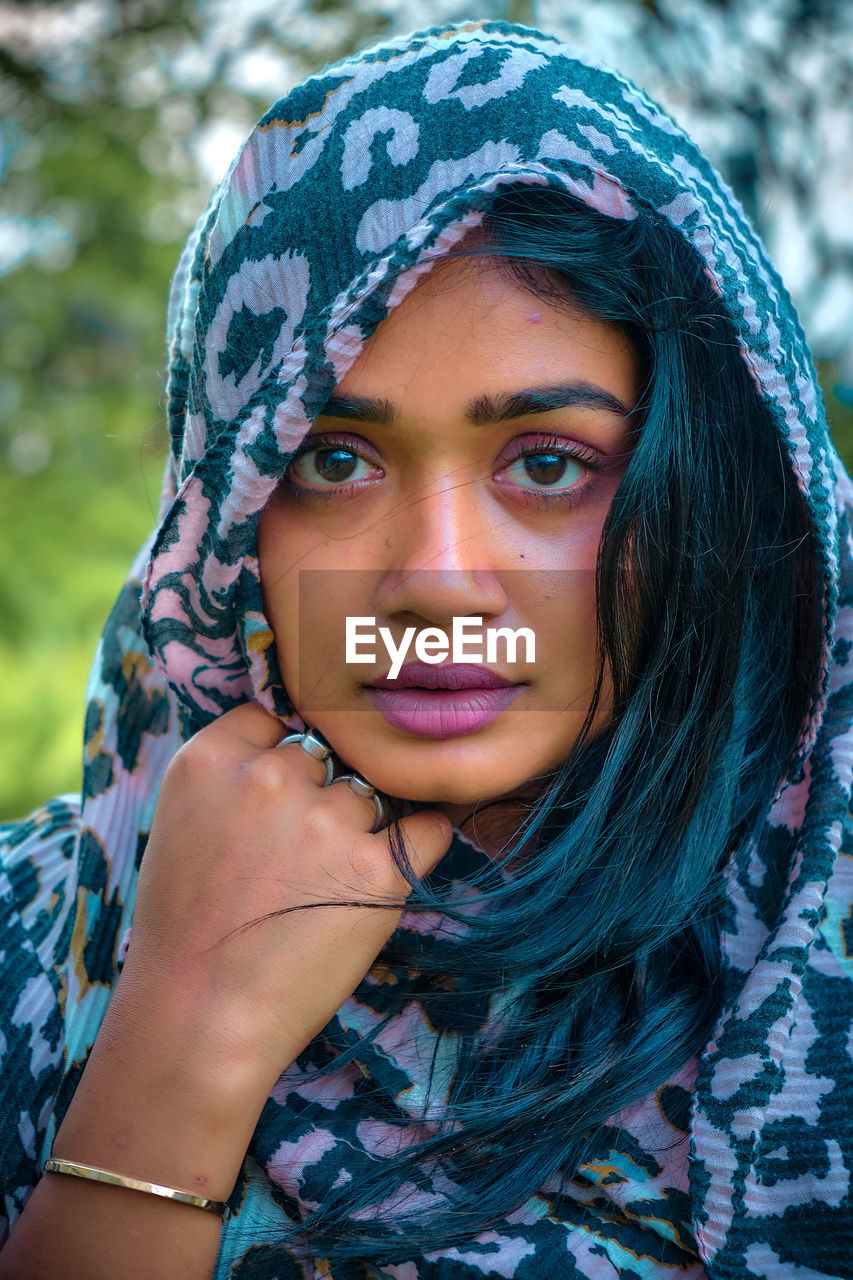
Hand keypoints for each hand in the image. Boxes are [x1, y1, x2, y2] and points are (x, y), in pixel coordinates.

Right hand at [118, 700, 453, 1085]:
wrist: (199, 1020)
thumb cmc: (184, 932)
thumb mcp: (181, 826)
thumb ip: (231, 777)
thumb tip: (300, 750)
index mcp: (209, 760)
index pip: (272, 720)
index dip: (279, 757)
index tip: (273, 801)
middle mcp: (269, 777)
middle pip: (324, 756)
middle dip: (317, 796)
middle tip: (293, 859)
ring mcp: (327, 821)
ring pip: (369, 794)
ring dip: (359, 828)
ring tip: (320, 889)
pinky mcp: (378, 870)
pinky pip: (427, 829)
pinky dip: (420, 845)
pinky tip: (389, 873)